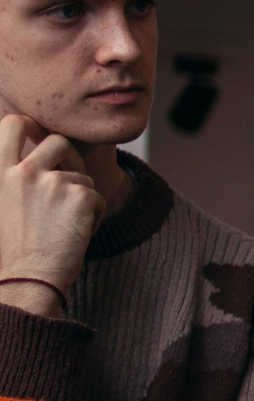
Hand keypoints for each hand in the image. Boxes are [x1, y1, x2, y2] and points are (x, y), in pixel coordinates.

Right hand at [0, 114, 104, 317]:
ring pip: (82, 177)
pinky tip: (77, 234)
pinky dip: (94, 216)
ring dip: (81, 197)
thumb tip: (27, 162)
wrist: (28, 278)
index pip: (12, 124)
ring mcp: (53, 181)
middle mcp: (24, 171)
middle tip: (69, 180)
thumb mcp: (0, 203)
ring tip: (64, 225)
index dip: (29, 123)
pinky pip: (97, 197)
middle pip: (59, 142)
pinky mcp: (79, 195)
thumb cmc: (12, 250)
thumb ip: (12, 180)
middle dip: (69, 158)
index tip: (36, 132)